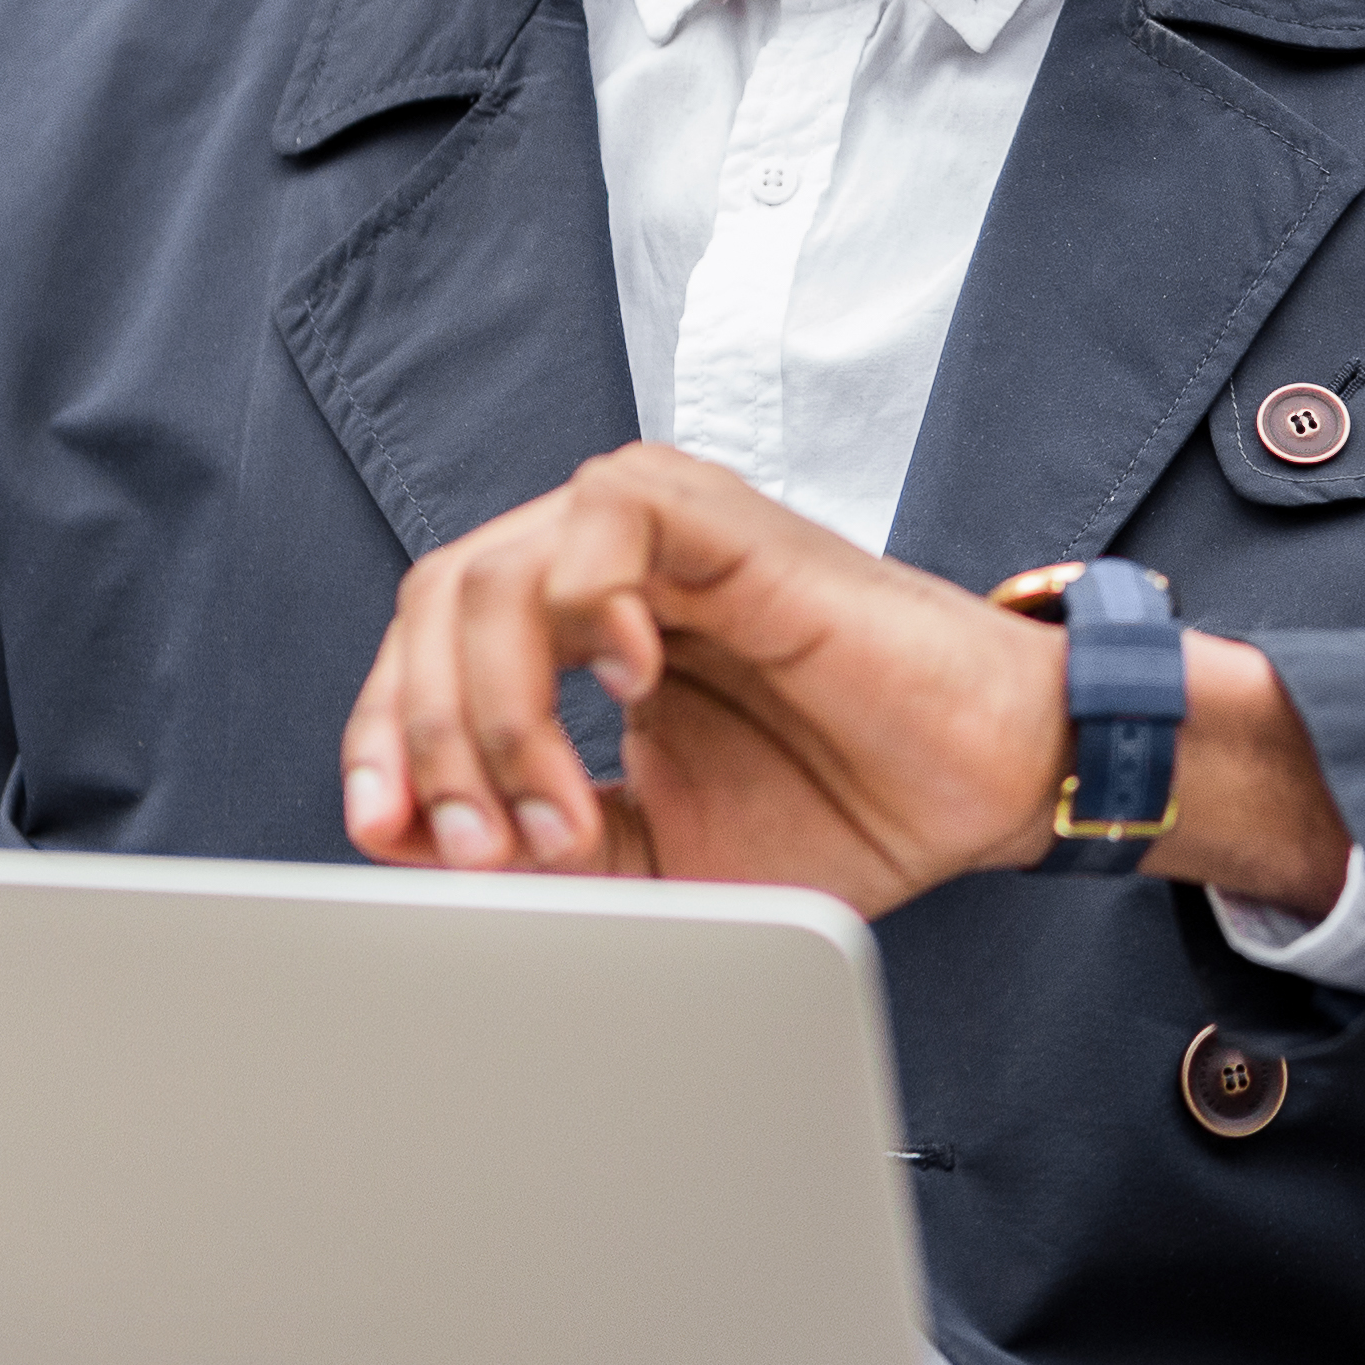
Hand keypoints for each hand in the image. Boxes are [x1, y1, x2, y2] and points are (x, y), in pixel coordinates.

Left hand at [340, 444, 1053, 909]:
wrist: (980, 782)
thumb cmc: (839, 801)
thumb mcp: (650, 853)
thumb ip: (534, 838)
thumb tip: (402, 834)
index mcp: (585, 627)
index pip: (428, 646)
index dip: (384, 733)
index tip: (384, 828)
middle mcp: (612, 566)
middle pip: (436, 601)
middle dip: (425, 734)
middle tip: (478, 845)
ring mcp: (667, 535)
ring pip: (495, 568)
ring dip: (495, 708)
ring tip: (561, 809)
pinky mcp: (731, 518)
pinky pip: (607, 511)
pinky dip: (588, 603)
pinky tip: (633, 684)